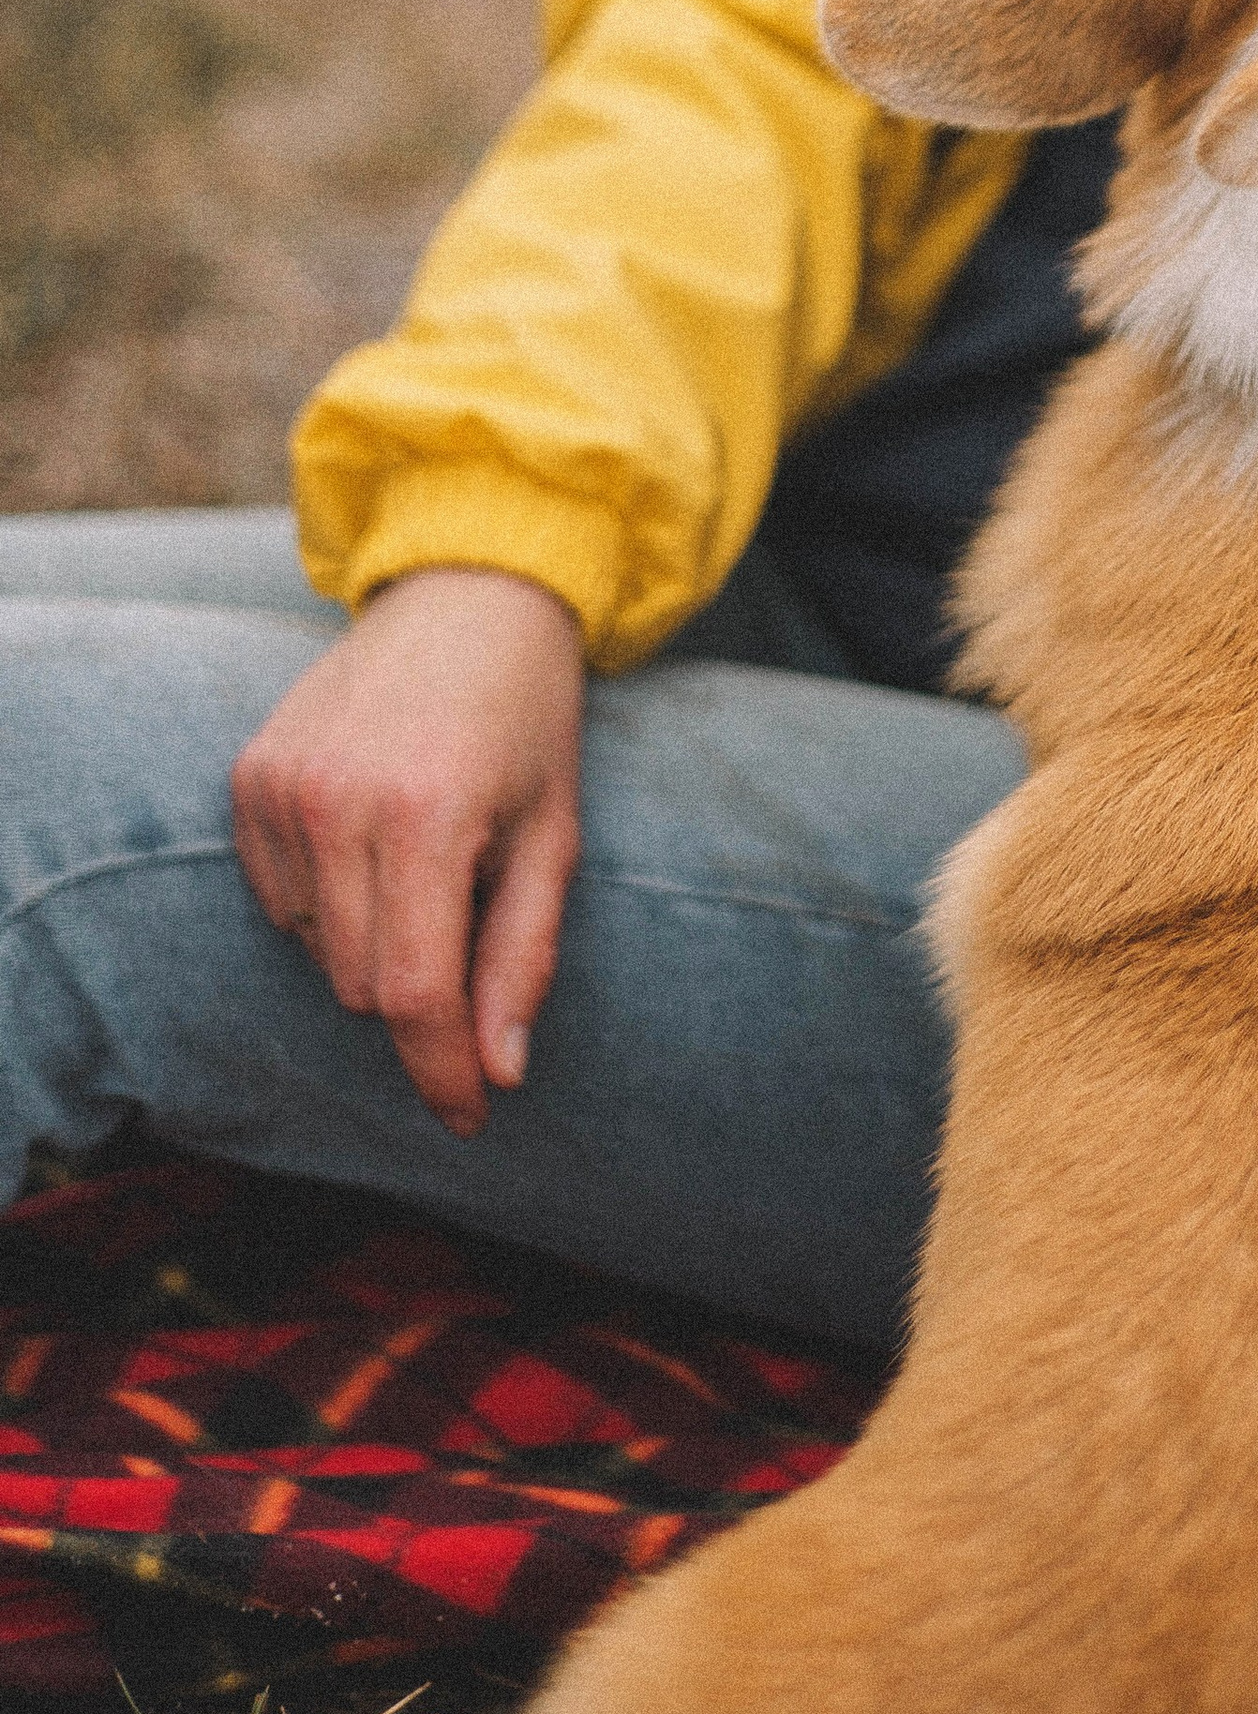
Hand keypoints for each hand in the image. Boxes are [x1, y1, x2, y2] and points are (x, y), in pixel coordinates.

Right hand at [232, 568, 585, 1138]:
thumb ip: (522, 959)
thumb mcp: (553, 836)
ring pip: (318, 950)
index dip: (440, 1074)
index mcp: (426, 816)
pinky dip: (328, 899)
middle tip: (474, 909)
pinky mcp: (249, 777)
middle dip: (423, 989)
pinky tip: (374, 836)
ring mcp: (281, 787)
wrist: (467, 595)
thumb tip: (499, 1073)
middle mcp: (337, 801)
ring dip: (375, 941)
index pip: (414, 996)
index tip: (469, 1118)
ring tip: (427, 856)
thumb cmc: (527, 720)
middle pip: (364, 985)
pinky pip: (279, 901)